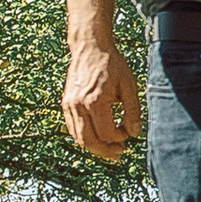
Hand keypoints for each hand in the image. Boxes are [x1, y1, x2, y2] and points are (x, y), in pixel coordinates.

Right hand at [64, 39, 143, 162]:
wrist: (90, 47)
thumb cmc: (112, 64)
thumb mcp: (129, 85)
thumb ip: (132, 110)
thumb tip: (134, 132)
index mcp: (95, 101)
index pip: (107, 132)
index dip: (120, 138)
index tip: (128, 134)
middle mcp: (78, 105)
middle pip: (89, 141)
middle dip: (105, 151)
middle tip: (119, 154)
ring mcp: (69, 105)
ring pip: (78, 137)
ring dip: (94, 147)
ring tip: (110, 148)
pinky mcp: (65, 104)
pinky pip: (73, 128)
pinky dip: (84, 137)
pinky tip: (98, 136)